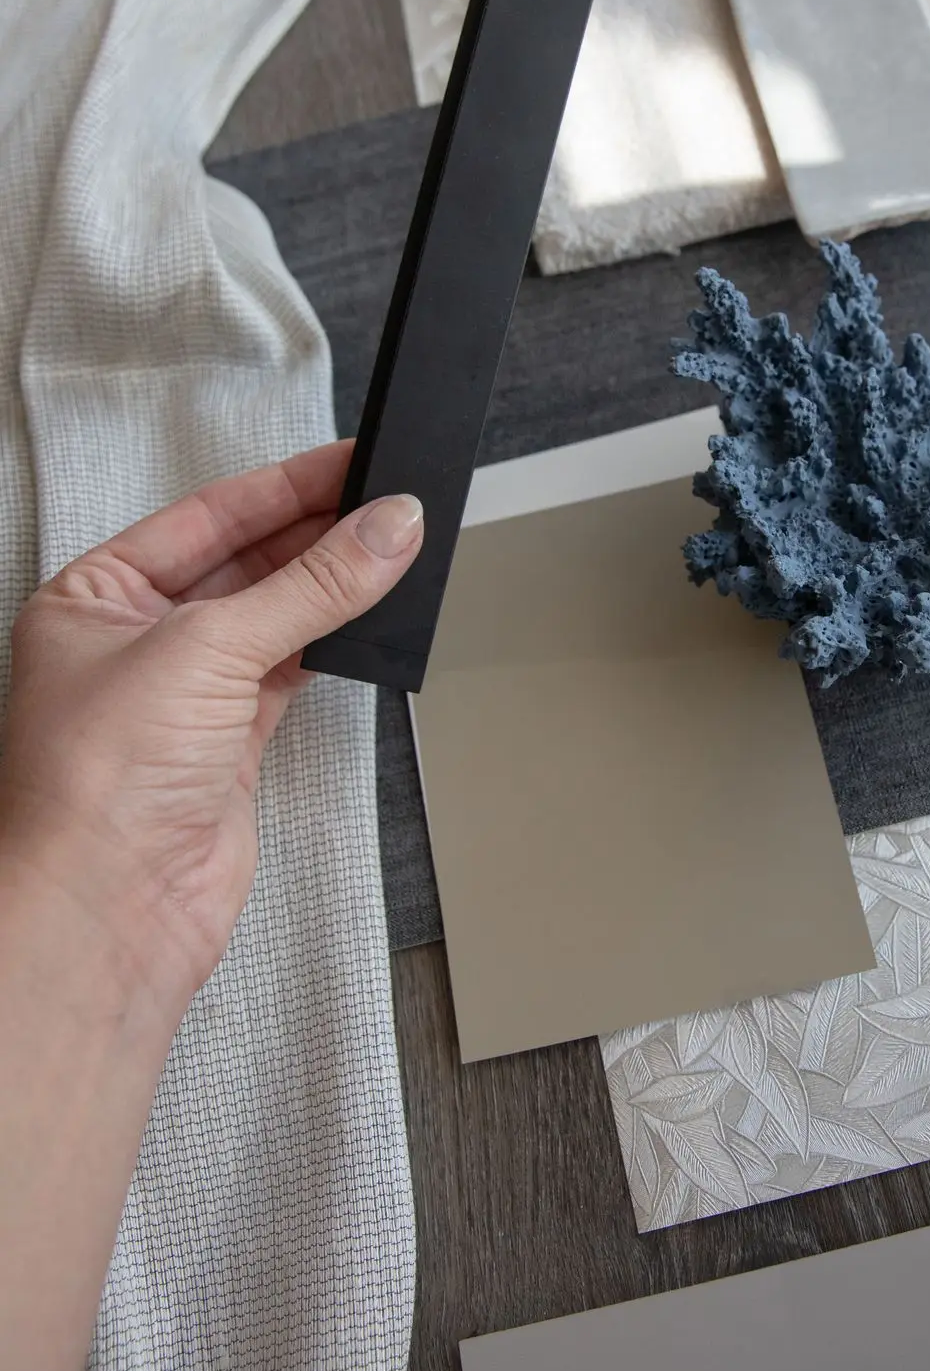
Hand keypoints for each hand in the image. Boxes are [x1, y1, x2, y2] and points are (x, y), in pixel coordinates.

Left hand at [0, 440, 421, 1018]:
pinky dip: (333, 642)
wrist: (110, 909)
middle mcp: (133, 641)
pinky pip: (291, 670)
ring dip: (332, 585)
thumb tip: (385, 527)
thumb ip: (311, 585)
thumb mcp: (206, 647)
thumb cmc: (95, 784)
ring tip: (395, 547)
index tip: (354, 461)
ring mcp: (183, 696)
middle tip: (392, 500)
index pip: (205, 517)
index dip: (284, 486)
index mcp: (93, 596)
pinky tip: (371, 614)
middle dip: (317, 531)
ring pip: (274, 617)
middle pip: (243, 562)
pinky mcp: (228, 745)